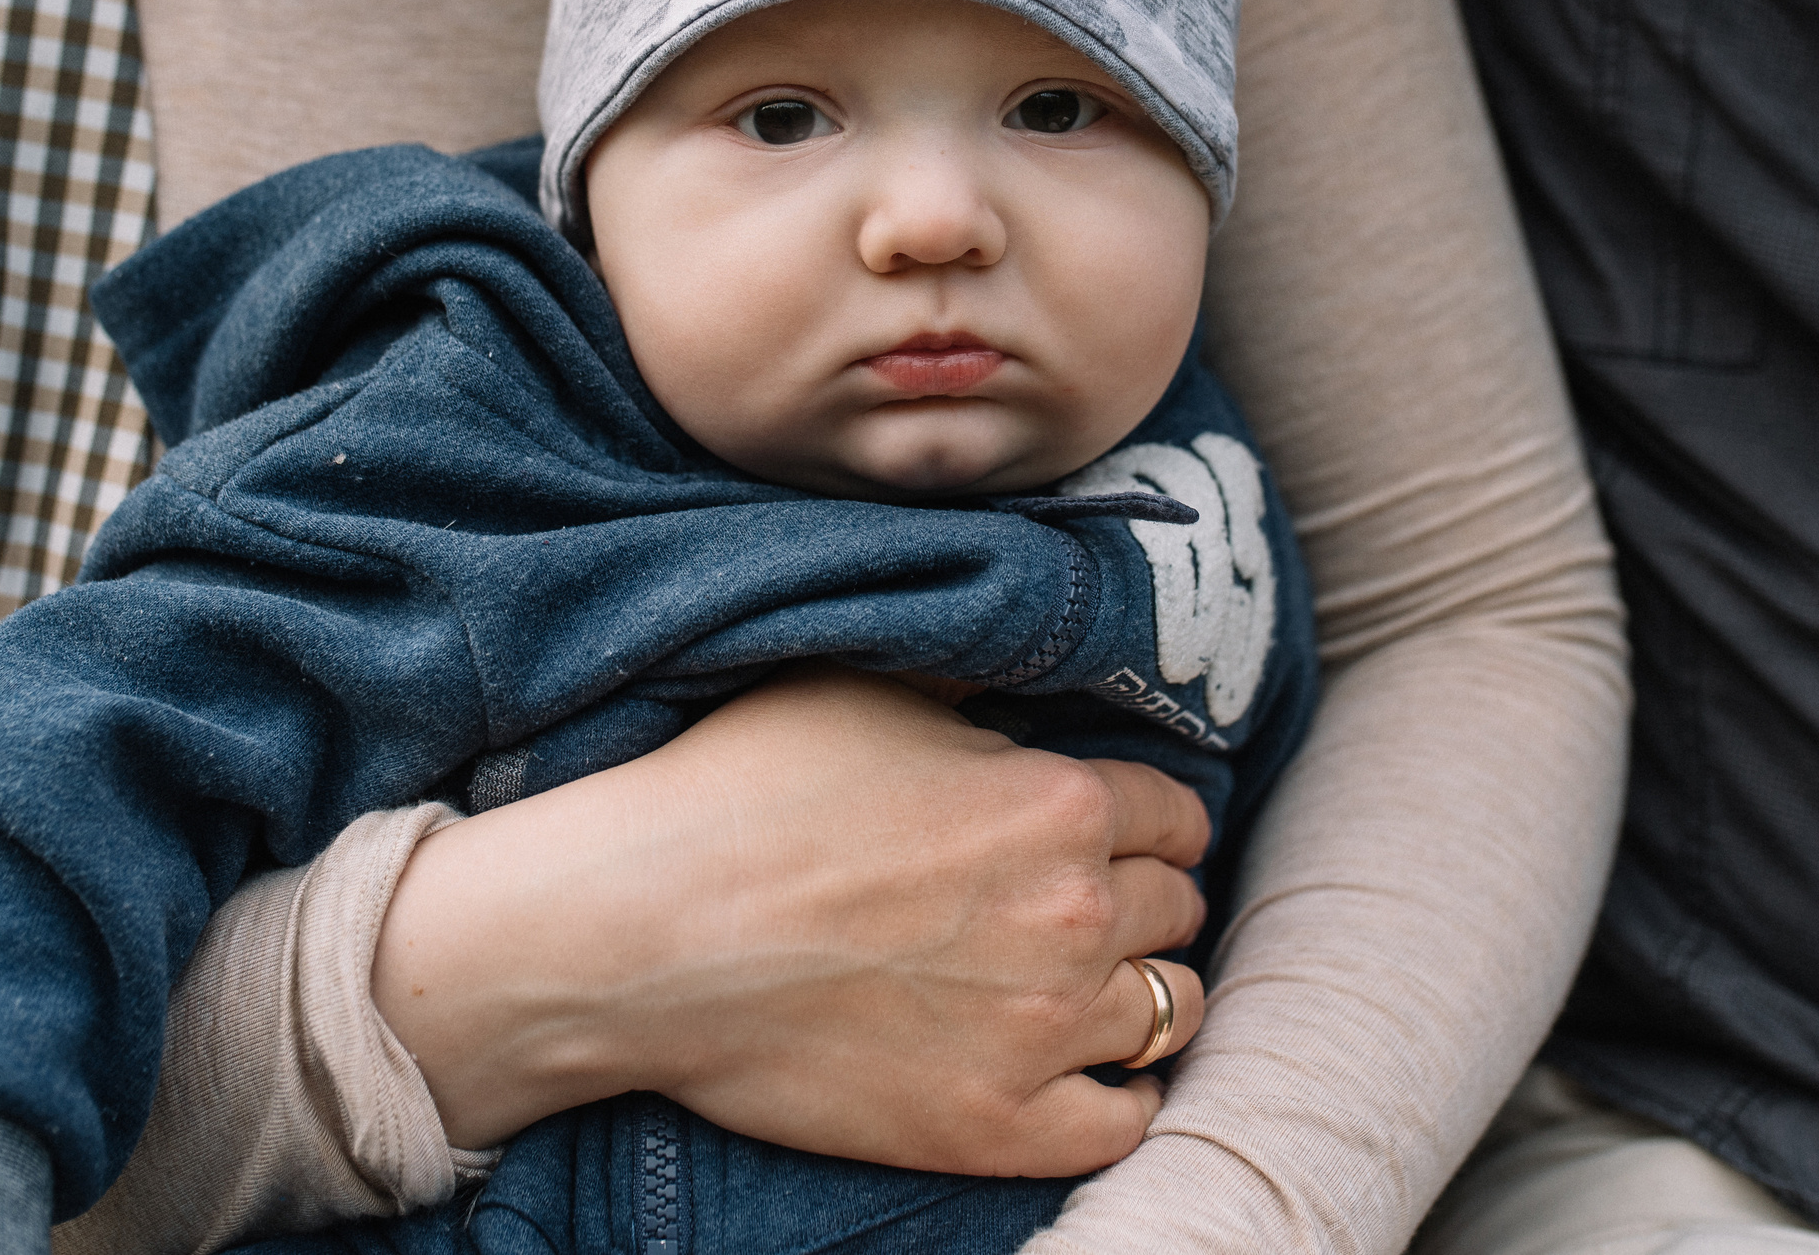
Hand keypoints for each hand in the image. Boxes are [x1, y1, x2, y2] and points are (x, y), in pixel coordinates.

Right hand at [373, 666, 1210, 1175]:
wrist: (642, 932)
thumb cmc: (741, 792)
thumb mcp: (871, 693)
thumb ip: (977, 702)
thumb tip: (1021, 705)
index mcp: (1061, 800)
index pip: (1176, 813)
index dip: (1146, 819)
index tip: (1119, 833)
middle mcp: (1078, 913)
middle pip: (1176, 907)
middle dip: (1140, 898)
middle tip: (1084, 904)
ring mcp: (1044, 1029)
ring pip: (1169, 1009)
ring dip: (1139, 990)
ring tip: (1090, 984)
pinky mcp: (996, 1125)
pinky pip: (1123, 1122)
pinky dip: (1117, 1095)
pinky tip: (1086, 1072)